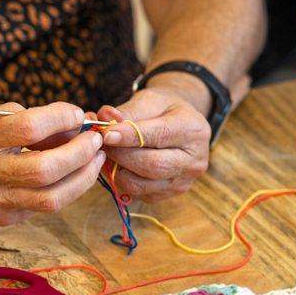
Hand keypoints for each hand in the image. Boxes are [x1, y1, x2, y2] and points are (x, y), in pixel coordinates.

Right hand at [0, 102, 104, 224]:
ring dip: (84, 177)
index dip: (61, 118)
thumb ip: (37, 121)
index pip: (29, 128)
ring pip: (53, 198)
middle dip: (81, 153)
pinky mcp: (2, 218)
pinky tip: (71, 173)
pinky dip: (65, 188)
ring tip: (94, 158)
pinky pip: (44, 206)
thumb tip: (82, 126)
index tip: (76, 113)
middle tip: (96, 140)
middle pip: (46, 170)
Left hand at [96, 84, 212, 202]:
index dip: (130, 137)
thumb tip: (103, 116)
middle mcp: (195, 159)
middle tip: (101, 144)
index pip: (160, 136)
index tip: (106, 134)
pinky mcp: (171, 193)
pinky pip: (139, 193)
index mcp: (193, 130)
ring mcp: (184, 180)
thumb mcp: (149, 101)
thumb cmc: (163, 109)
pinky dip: (122, 180)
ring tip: (107, 154)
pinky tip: (117, 164)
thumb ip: (127, 111)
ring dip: (117, 170)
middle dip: (121, 155)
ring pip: (142, 184)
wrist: (181, 124)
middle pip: (153, 165)